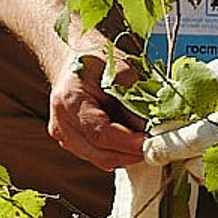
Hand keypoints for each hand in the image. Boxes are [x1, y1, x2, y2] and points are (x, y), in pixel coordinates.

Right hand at [48, 44, 149, 173]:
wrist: (73, 58)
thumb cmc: (96, 60)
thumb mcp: (120, 69)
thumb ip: (134, 99)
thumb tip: (150, 128)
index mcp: (69, 100)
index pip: (100, 133)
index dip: (128, 143)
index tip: (151, 143)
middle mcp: (62, 124)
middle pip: (99, 154)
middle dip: (130, 154)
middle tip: (155, 147)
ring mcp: (65, 137)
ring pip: (100, 159)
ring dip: (126, 155)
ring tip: (146, 142)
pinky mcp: (72, 143)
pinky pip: (98, 155)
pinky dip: (118, 152)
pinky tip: (132, 141)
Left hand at [143, 21, 217, 166]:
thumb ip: (188, 97)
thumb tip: (158, 120)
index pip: (194, 142)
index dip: (166, 146)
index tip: (148, 147)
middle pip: (202, 167)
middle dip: (182, 154)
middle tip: (173, 134)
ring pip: (216, 178)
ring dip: (199, 162)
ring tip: (199, 135)